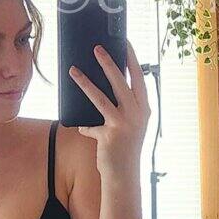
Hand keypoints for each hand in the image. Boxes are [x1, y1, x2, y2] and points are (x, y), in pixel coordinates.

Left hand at [68, 36, 150, 178]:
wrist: (124, 176)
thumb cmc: (125, 148)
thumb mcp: (128, 126)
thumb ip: (119, 109)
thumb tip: (101, 91)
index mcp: (144, 109)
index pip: (139, 78)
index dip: (131, 59)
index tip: (124, 42)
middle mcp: (138, 114)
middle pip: (121, 82)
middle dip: (108, 63)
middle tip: (97, 47)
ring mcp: (124, 124)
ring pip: (102, 98)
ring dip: (86, 82)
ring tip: (73, 70)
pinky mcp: (109, 135)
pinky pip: (91, 125)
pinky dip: (85, 127)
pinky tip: (81, 128)